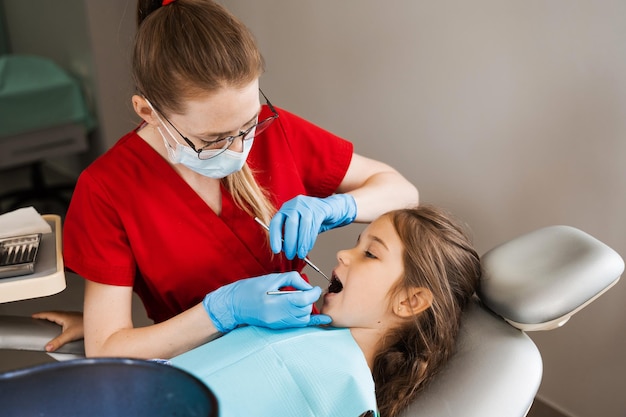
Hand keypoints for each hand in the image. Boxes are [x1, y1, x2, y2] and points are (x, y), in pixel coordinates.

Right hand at [31, 311, 84, 351]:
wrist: (100, 323)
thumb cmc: (86, 326)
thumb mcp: (69, 335)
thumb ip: (58, 342)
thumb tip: (48, 347)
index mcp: (63, 316)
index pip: (48, 313)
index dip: (40, 314)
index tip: (33, 315)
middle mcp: (68, 314)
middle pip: (54, 313)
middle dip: (46, 315)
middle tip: (39, 317)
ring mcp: (74, 316)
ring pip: (61, 315)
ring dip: (54, 317)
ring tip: (49, 321)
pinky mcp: (78, 319)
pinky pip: (66, 318)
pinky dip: (61, 320)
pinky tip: (64, 325)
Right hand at [202, 272, 330, 332]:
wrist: (234, 304)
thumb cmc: (251, 288)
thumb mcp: (272, 278)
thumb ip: (293, 279)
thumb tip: (308, 286)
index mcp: (276, 301)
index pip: (304, 299)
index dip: (313, 293)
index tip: (315, 288)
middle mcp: (278, 315)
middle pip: (305, 309)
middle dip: (309, 299)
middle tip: (305, 292)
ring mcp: (278, 323)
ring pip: (304, 317)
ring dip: (306, 308)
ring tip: (299, 299)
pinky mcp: (278, 326)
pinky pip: (299, 325)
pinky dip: (311, 321)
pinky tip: (324, 320)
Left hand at [269, 194, 356, 258]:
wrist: (333, 209)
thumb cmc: (314, 219)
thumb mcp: (299, 225)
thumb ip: (291, 234)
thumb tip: (284, 248)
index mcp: (286, 208)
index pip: (276, 222)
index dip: (275, 237)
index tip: (276, 250)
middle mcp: (295, 204)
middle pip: (290, 224)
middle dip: (290, 242)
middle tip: (290, 255)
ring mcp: (308, 205)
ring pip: (303, 226)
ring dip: (301, 243)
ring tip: (300, 254)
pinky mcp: (320, 209)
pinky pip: (314, 226)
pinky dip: (310, 239)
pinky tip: (308, 247)